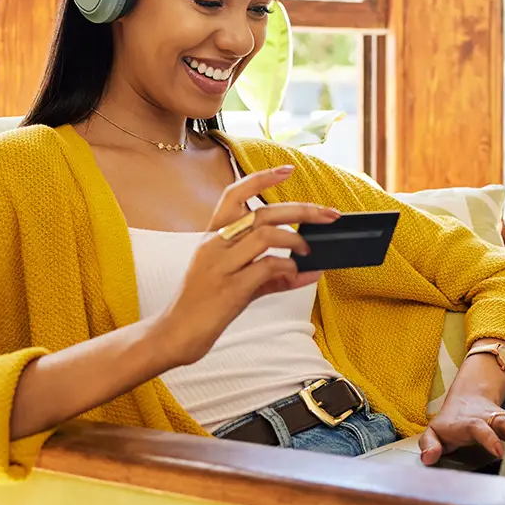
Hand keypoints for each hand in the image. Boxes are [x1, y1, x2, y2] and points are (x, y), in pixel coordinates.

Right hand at [155, 165, 339, 366]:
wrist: (175, 334)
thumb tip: (311, 271)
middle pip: (261, 212)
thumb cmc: (205, 305)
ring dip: (295, 239)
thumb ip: (273, 275)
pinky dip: (287, 268)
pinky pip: (265, 267)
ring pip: (264, 234)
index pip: (234, 194)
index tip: (288, 170)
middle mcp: (214, 244)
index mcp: (212, 236)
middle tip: (329, 214)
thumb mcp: (239, 283)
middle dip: (301, 209)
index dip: (261, 178)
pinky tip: (295, 274)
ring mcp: (220, 266)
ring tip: (308, 250)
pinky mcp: (228, 289)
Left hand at [418, 392, 504, 465]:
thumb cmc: (451, 423)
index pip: (481, 429)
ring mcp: (504, 421)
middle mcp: (490, 420)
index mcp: (471, 423)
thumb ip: (429, 444)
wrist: (469, 398)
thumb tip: (428, 459)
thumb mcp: (434, 431)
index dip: (491, 439)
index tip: (500, 452)